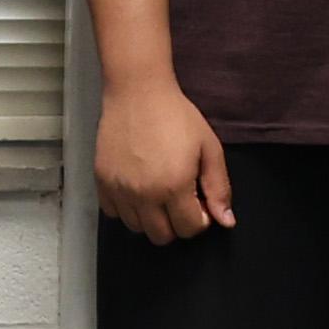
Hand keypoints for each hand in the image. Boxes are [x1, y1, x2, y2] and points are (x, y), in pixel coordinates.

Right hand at [93, 79, 233, 243]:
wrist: (138, 92)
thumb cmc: (176, 116)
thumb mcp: (209, 148)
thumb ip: (219, 188)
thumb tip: (226, 221)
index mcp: (174, 186)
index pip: (189, 229)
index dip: (199, 219)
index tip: (198, 200)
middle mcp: (144, 194)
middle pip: (162, 236)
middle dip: (176, 223)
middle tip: (179, 198)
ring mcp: (119, 189)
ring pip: (137, 228)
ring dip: (151, 217)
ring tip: (157, 191)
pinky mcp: (102, 181)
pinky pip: (113, 213)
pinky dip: (126, 208)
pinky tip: (136, 188)